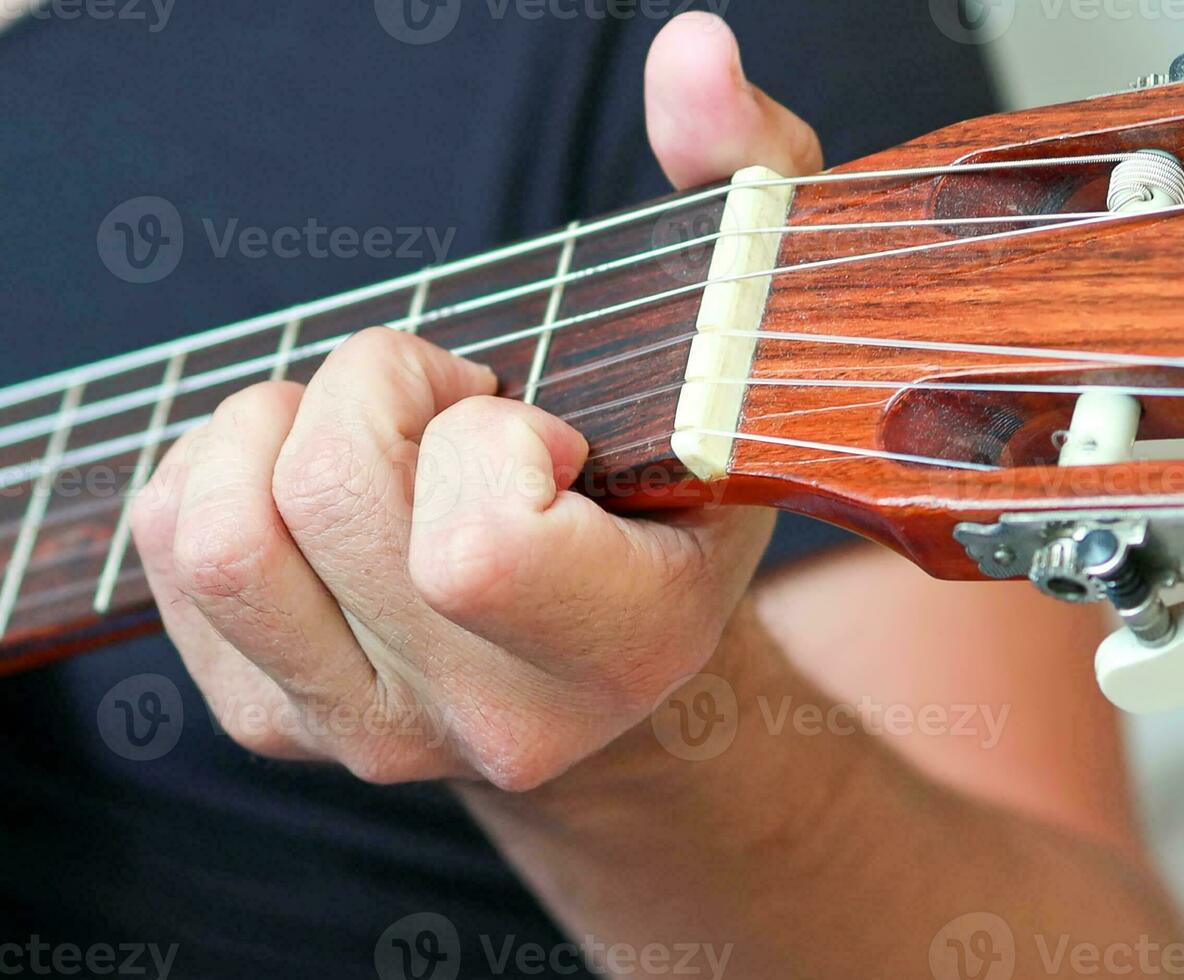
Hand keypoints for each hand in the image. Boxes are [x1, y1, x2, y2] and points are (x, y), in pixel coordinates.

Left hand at [131, 12, 822, 789]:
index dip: (483, 437)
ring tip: (380, 431)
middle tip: (455, 401)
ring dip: (284, 424)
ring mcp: (366, 729)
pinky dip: (223, 467)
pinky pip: (172, 550)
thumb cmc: (675, 494)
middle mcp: (489, 719)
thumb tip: (693, 54)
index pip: (476, 549)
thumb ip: (739, 180)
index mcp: (623, 646)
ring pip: (225, 533)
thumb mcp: (737, 343)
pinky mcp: (273, 716)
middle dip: (380, 387)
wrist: (615, 674)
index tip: (536, 428)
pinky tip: (318, 476)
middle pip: (327, 499)